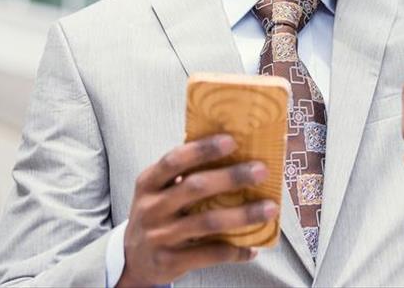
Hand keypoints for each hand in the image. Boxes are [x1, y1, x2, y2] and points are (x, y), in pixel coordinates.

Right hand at [117, 134, 277, 286]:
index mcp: (149, 182)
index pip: (175, 160)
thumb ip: (185, 172)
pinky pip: (209, 254)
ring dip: (243, 215)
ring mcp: (159, 236)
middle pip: (195, 188)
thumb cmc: (158, 212)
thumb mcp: (159, 189)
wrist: (133, 258)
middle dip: (231, 177)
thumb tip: (235, 149)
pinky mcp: (169, 261)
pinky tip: (253, 247)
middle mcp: (151, 208)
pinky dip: (234, 250)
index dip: (202, 149)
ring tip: (270, 208)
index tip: (232, 140)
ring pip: (207, 222)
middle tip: (261, 170)